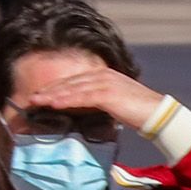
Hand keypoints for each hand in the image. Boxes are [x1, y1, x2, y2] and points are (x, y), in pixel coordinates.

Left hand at [26, 64, 163, 132]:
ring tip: (36, 101)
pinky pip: (82, 96)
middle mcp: (103, 75)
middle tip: (32, 97)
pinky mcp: (108, 93)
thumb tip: (87, 112)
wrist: (158, 114)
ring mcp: (105, 82)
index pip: (75, 80)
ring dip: (53, 94)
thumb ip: (101, 103)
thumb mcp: (116, 104)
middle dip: (50, 90)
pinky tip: (53, 104)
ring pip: (73, 88)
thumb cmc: (139, 113)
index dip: (57, 87)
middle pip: (70, 82)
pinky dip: (66, 100)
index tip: (41, 95)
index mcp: (105, 76)